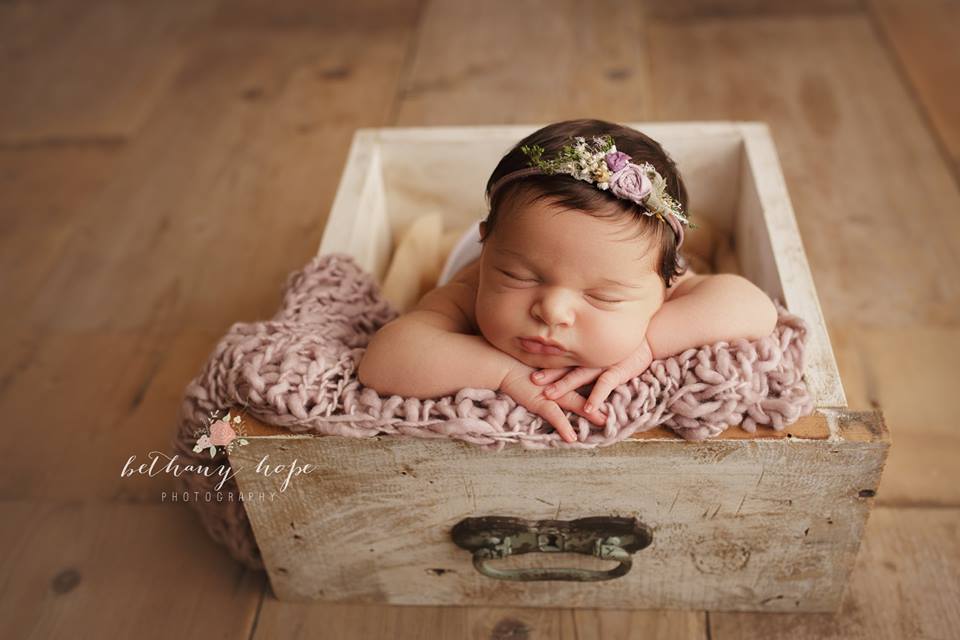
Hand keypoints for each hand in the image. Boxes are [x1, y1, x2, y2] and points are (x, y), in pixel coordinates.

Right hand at [499, 360, 608, 442]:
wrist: (501, 364)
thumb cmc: (517, 364)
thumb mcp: (540, 365)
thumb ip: (553, 368)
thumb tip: (561, 369)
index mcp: (562, 372)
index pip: (585, 377)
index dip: (600, 382)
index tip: (615, 385)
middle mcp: (560, 382)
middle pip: (587, 390)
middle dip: (603, 398)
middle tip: (620, 404)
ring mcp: (551, 392)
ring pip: (576, 403)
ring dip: (590, 413)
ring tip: (604, 422)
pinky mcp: (540, 401)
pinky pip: (555, 416)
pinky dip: (563, 427)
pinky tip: (572, 438)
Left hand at [530, 336, 654, 415]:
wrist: (649, 338)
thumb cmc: (624, 345)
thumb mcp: (601, 346)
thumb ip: (586, 352)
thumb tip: (568, 358)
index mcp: (585, 353)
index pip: (562, 357)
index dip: (545, 362)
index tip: (528, 365)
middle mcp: (590, 359)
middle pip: (564, 367)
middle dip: (548, 375)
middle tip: (531, 381)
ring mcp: (602, 365)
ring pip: (579, 376)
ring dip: (564, 385)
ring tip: (549, 395)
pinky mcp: (618, 372)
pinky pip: (605, 385)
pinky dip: (596, 397)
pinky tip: (589, 408)